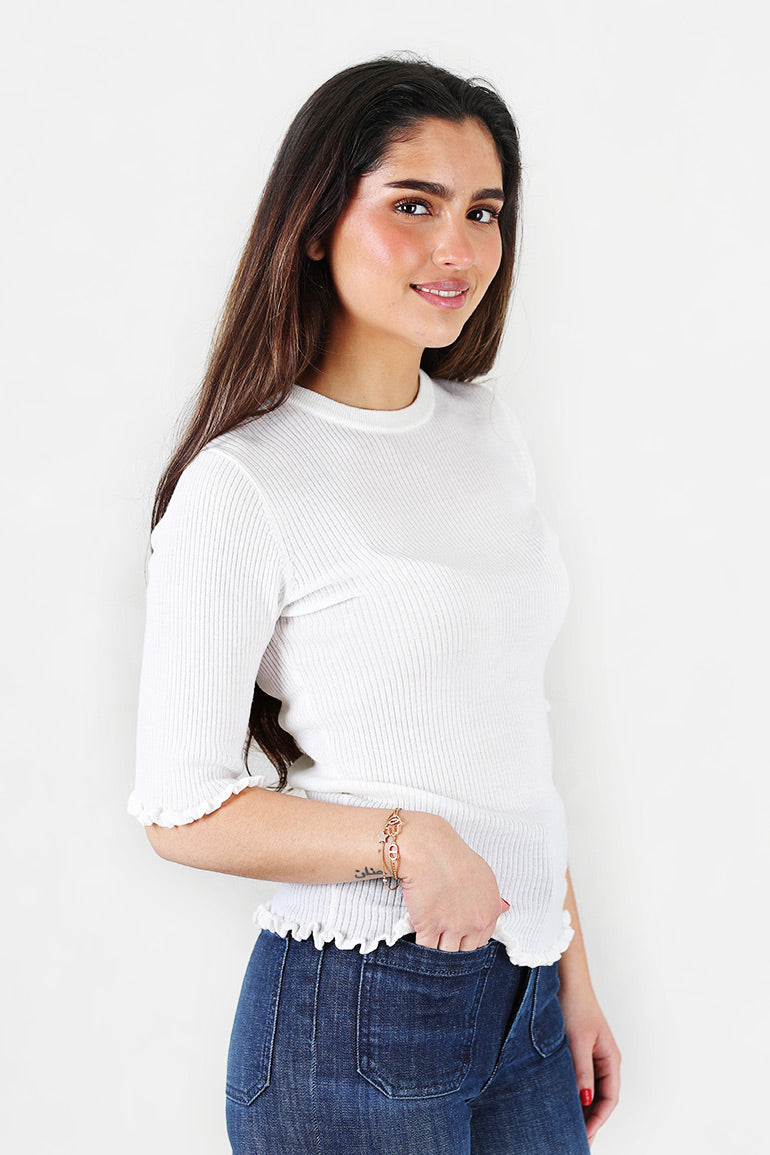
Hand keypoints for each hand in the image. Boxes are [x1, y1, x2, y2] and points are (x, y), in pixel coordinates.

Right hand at [398, 813, 507, 950]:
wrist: (426, 848)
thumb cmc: (451, 854)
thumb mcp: (483, 874)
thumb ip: (493, 897)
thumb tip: (506, 907)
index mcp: (491, 909)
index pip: (481, 940)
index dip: (467, 938)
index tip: (458, 935)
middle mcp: (476, 920)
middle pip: (465, 950)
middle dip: (454, 946)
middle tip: (442, 936)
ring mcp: (454, 927)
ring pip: (446, 954)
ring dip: (437, 949)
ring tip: (429, 939)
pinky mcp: (430, 928)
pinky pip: (427, 949)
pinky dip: (421, 948)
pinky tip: (418, 937)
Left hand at [559, 981, 620, 1146]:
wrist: (566, 978)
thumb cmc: (576, 1004)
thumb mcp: (578, 1041)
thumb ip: (582, 1072)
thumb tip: (585, 1101)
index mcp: (611, 1059)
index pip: (610, 1100)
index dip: (598, 1121)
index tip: (585, 1137)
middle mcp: (604, 1059)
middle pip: (601, 1098)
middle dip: (590, 1119)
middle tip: (574, 1137)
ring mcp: (591, 1054)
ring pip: (589, 1088)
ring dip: (580, 1106)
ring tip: (566, 1124)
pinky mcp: (578, 1048)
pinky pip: (579, 1077)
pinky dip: (573, 1091)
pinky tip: (560, 1099)